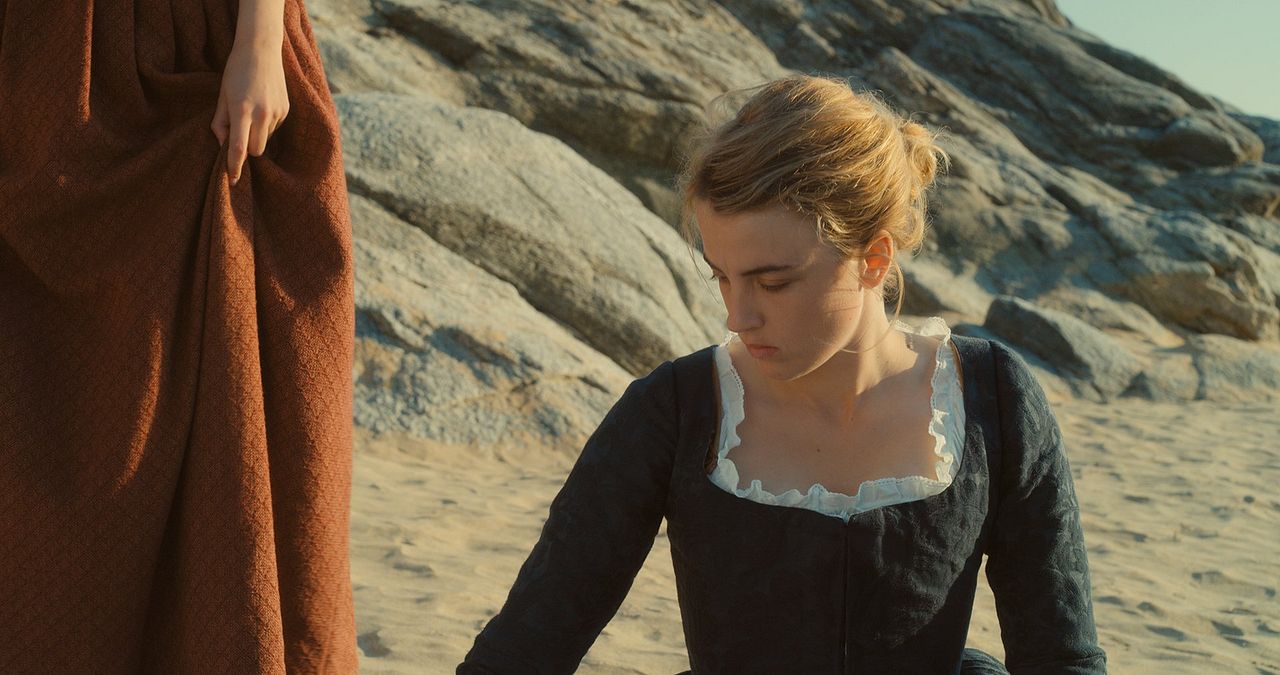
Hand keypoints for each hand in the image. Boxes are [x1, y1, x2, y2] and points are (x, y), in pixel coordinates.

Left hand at [210, 38, 288, 184]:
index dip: (234, 166)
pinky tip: (261, 106)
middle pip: (255, 150)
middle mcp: (262, 114)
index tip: (233, 180)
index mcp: (242, 110)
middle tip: (238, 134)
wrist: (261, 49)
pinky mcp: (285, 110)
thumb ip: (220, 121)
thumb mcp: (222, 95)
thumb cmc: (236, 71)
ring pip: (265, 140)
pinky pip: (274, 128)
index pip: (238, 147)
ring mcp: (276, 112)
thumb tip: (221, 144)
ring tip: (250, 114)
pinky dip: (265, 125)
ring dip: (256, 136)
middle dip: (247, 149)